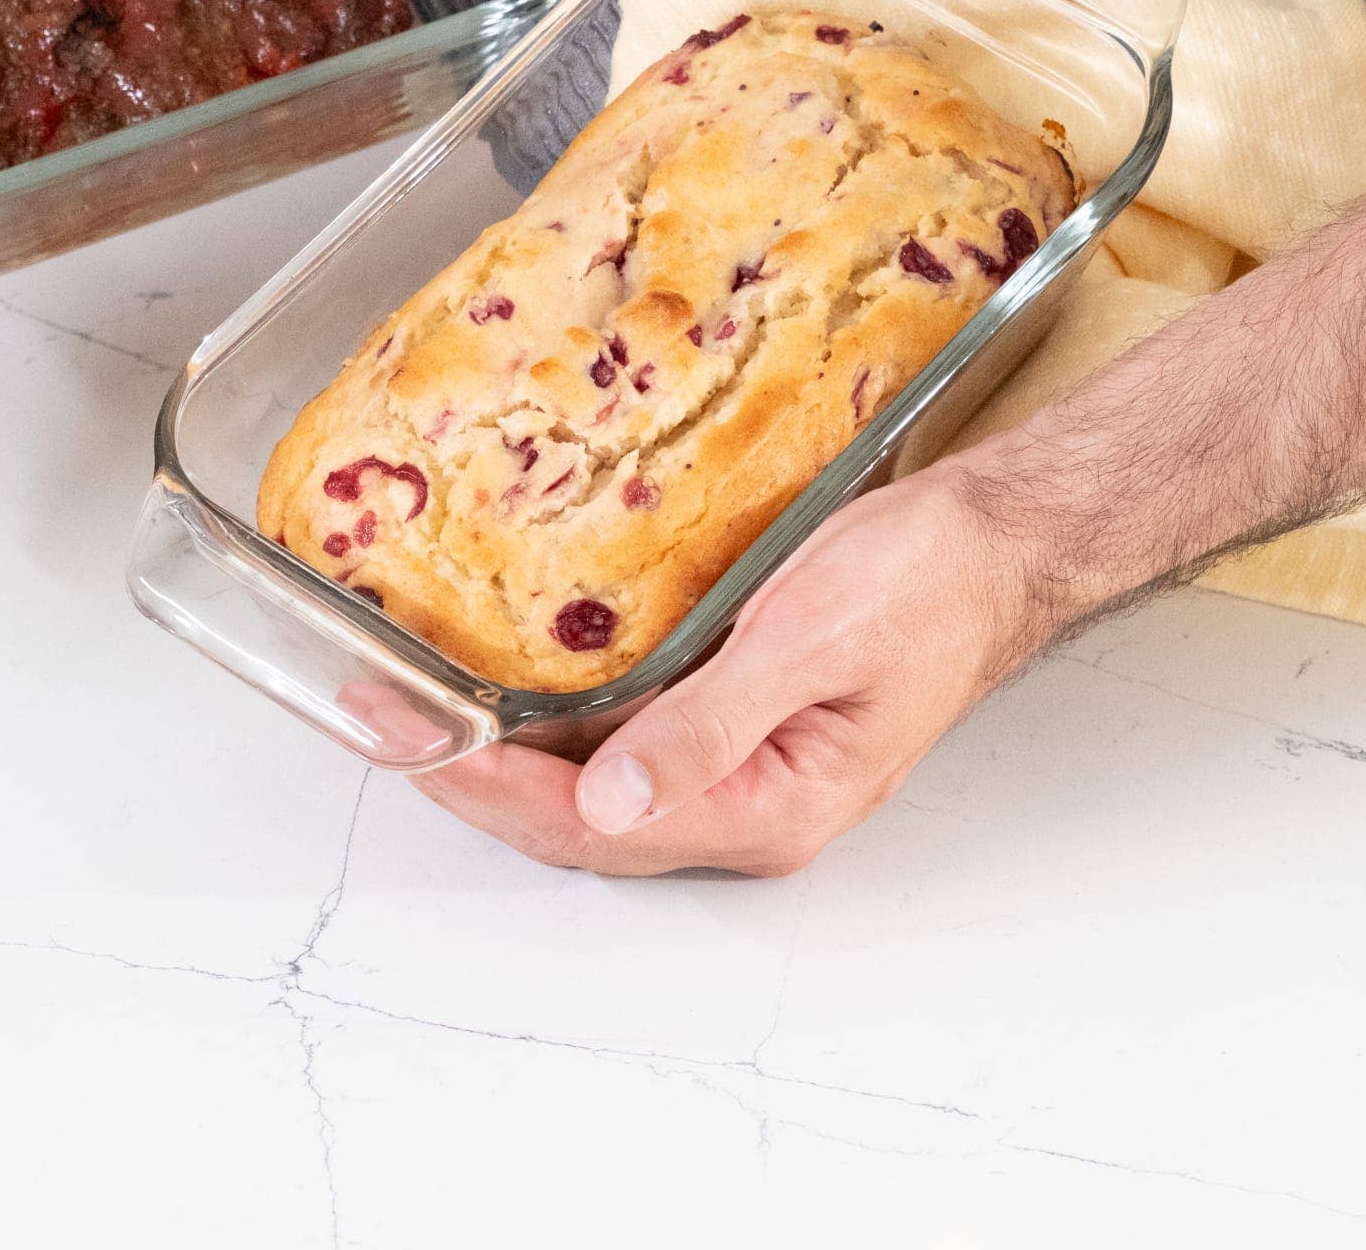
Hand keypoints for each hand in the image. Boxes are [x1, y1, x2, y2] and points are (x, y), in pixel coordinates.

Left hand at [418, 464, 1060, 875]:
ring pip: (585, 778)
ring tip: (410, 703)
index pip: (589, 823)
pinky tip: (500, 680)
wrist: (987, 541)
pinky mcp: (725, 713)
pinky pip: (617, 732)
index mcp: (764, 808)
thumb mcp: (810, 644)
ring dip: (497, 747)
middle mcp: (739, 803)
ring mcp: (732, 762)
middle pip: (571, 817)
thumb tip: (609, 802)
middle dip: (468, 774)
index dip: (489, 784)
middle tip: (378, 719)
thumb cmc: (923, 587)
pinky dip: (548, 716)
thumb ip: (711, 727)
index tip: (412, 736)